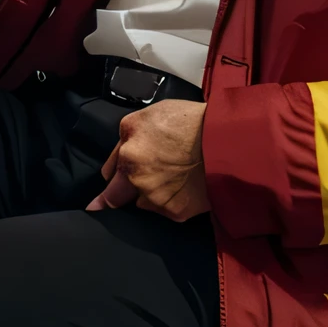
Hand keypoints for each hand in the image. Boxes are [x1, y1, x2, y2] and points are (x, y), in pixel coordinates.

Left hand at [85, 99, 209, 221]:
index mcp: (127, 150)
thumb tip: (116, 160)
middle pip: (116, 195)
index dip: (112, 174)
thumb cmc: (191, 122)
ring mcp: (154, 197)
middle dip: (116, 194)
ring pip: (142, 202)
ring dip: (149, 194)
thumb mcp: (151, 114)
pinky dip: (170, 202)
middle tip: (108, 204)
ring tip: (173, 179)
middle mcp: (135, 176)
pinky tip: (185, 187)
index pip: (108, 171)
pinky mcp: (174, 212)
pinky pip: (164, 210)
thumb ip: (128, 136)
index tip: (100, 194)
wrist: (227, 142)